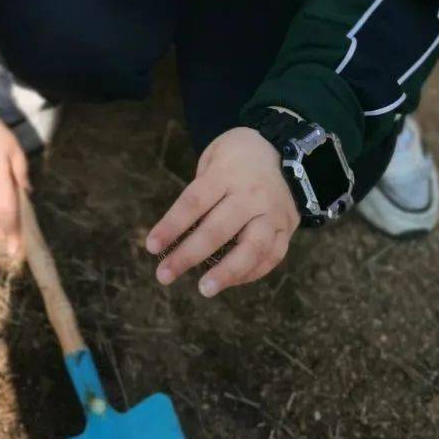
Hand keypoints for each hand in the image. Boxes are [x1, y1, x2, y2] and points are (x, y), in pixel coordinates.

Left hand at [146, 127, 299, 296]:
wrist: (282, 148)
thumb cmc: (236, 156)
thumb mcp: (213, 157)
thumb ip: (200, 191)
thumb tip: (179, 234)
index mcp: (226, 173)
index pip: (194, 202)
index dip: (171, 226)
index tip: (152, 246)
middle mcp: (251, 194)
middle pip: (218, 230)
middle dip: (188, 255)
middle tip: (164, 275)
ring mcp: (272, 212)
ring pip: (252, 248)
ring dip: (227, 272)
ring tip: (204, 289)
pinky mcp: (287, 227)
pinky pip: (271, 256)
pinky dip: (251, 273)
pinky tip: (230, 282)